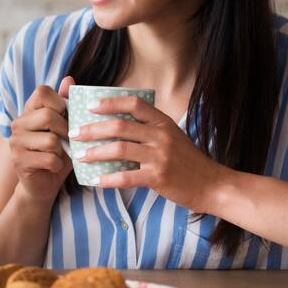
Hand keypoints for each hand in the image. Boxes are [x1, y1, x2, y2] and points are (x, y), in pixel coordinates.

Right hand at [7, 76, 73, 202]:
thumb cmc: (58, 153)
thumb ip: (66, 104)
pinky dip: (58, 165)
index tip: (64, 116)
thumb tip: (69, 79)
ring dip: (63, 151)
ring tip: (59, 155)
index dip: (59, 102)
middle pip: (49, 115)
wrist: (44, 184)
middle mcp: (18, 123)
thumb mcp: (66, 127)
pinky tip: (53, 167)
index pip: (42, 91)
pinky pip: (49, 159)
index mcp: (29, 111)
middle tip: (67, 140)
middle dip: (65, 130)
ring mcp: (16, 142)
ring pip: (51, 140)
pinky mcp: (18, 160)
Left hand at [73, 96, 222, 211]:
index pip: (134, 103)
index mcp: (163, 122)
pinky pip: (127, 177)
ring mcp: (160, 156)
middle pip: (119, 125)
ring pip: (119, 149)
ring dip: (95, 152)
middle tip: (74, 134)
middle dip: (92, 129)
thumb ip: (149, 128)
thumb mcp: (172, 136)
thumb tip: (116, 123)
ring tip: (80, 156)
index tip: (90, 105)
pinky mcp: (158, 177)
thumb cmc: (188, 161)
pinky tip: (96, 180)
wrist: (213, 185)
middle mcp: (161, 135)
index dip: (110, 102)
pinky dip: (108, 179)